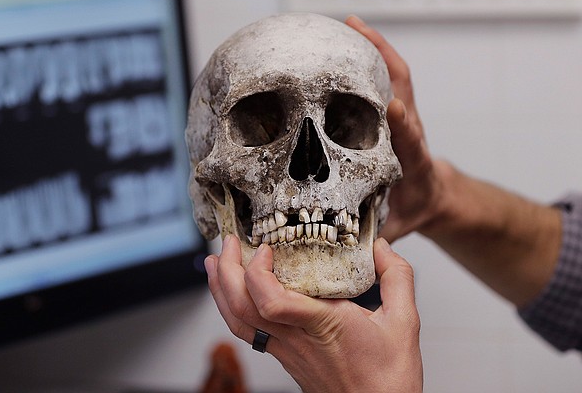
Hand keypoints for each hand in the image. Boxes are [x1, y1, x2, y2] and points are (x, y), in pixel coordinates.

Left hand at [204, 235, 422, 392]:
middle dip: (226, 271)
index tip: (264, 248)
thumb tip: (381, 246)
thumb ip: (396, 278)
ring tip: (215, 261)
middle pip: (242, 308)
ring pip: (237, 321)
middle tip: (227, 241)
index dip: (257, 273)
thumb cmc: (388, 377)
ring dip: (220, 289)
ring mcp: (285, 350)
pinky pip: (247, 332)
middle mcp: (295, 339)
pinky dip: (232, 307)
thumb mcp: (404, 322)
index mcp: (321, 325)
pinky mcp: (284, 357)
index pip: (271, 302)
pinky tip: (233, 293)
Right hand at [346, 15, 446, 241]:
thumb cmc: (414, 208)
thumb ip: (379, 236)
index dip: (403, 123)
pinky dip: (373, 52)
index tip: (393, 107)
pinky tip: (350, 34)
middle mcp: (409, 130)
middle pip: (402, 89)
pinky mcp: (397, 109)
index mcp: (412, 159)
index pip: (411, 138)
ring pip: (395, 75)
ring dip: (376, 47)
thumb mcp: (399, 226)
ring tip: (347, 23)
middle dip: (382, 61)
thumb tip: (352, 250)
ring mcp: (404, 116)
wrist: (435, 195)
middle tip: (354, 35)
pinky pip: (388, 75)